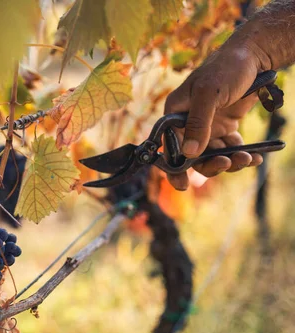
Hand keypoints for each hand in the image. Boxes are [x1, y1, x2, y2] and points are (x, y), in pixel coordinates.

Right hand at [164, 45, 265, 189]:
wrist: (253, 57)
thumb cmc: (226, 68)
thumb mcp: (209, 94)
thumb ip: (197, 123)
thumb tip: (189, 153)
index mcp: (175, 114)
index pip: (169, 147)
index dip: (173, 168)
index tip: (183, 185)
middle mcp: (188, 123)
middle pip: (193, 156)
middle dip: (210, 164)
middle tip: (228, 163)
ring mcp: (207, 126)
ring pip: (213, 155)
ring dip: (229, 161)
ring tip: (247, 158)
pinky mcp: (224, 127)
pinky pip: (230, 148)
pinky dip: (241, 155)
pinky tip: (254, 156)